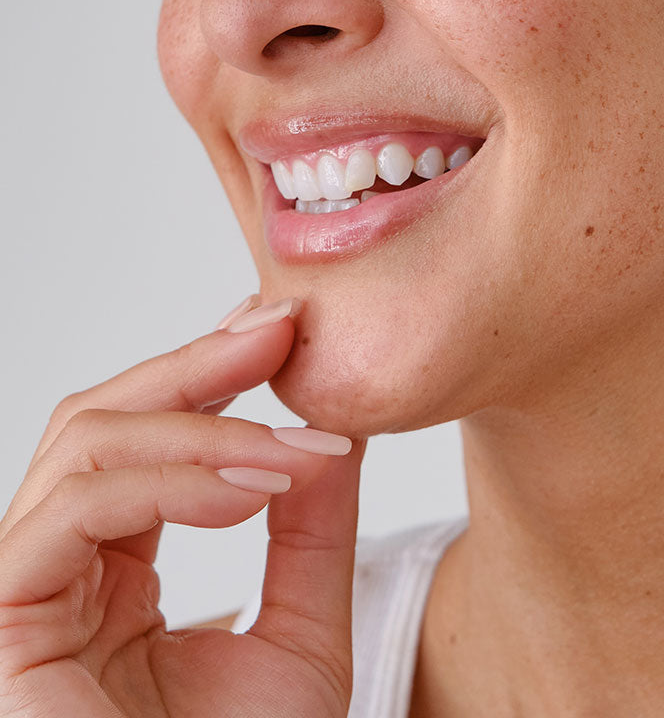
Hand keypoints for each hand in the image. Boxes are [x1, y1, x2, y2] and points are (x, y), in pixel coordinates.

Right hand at [0, 297, 365, 716]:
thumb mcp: (303, 633)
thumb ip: (313, 532)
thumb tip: (333, 429)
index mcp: (115, 567)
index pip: (149, 436)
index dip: (214, 373)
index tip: (289, 329)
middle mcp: (59, 568)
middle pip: (104, 417)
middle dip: (198, 363)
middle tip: (281, 327)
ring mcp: (23, 591)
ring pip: (85, 444)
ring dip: (202, 423)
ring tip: (295, 445)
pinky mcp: (4, 623)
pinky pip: (72, 510)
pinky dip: (170, 478)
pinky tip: (254, 489)